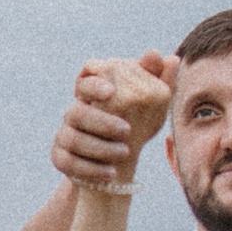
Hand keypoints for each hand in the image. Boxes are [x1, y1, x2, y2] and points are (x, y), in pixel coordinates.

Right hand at [52, 50, 176, 190]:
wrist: (114, 160)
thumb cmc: (131, 124)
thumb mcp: (146, 105)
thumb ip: (156, 82)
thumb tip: (171, 58)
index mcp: (91, 96)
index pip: (84, 82)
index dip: (95, 85)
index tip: (112, 92)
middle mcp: (74, 113)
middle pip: (77, 112)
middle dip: (102, 121)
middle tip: (127, 130)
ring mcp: (64, 136)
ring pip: (73, 139)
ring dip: (100, 147)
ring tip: (125, 153)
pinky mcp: (60, 158)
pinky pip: (68, 163)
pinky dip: (91, 168)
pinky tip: (111, 172)